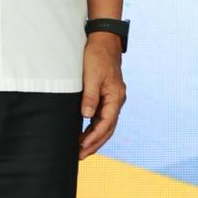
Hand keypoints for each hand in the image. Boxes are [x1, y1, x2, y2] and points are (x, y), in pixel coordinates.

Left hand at [78, 32, 125, 157]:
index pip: (106, 123)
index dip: (93, 137)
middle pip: (108, 128)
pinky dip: (93, 128)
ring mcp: (112, 99)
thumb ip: (89, 97)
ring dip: (94, 138)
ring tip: (80, 149)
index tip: (81, 147)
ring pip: (105, 125)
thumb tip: (86, 116)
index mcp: (115, 96)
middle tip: (80, 156)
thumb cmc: (97, 56)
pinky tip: (84, 134)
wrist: (103, 41)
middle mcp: (117, 100)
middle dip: (95, 143)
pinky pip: (101, 117)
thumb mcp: (91, 76)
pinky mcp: (106, 96)